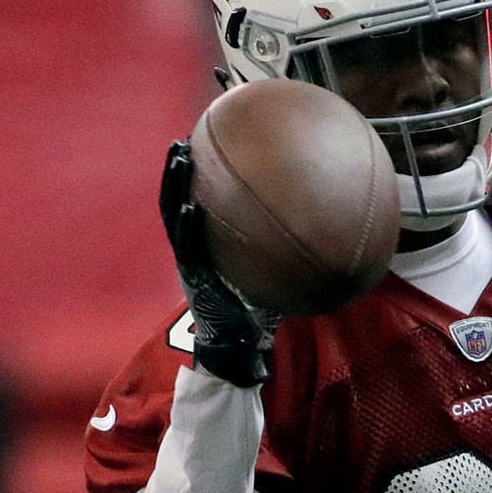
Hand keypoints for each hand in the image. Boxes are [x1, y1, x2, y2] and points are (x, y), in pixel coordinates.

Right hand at [159, 141, 277, 386]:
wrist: (235, 347)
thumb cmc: (253, 315)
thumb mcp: (264, 276)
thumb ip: (275, 252)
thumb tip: (318, 229)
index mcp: (207, 247)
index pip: (198, 207)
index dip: (195, 180)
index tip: (201, 149)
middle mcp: (194, 250)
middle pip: (180, 204)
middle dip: (178, 176)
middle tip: (183, 145)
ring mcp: (190, 262)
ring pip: (175, 219)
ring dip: (174, 191)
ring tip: (178, 162)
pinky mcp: (191, 278)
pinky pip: (187, 248)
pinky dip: (186, 228)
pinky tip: (190, 208)